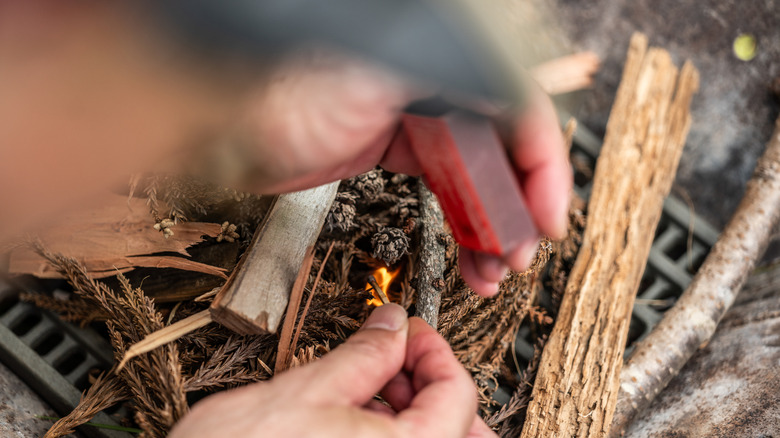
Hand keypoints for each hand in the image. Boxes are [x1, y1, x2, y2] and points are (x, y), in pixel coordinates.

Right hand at [169, 304, 496, 437]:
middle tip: (394, 359)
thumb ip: (365, 355)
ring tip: (368, 386)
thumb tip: (393, 323)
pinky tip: (353, 420)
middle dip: (431, 386)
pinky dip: (388, 436)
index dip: (434, 349)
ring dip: (411, 413)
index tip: (406, 330)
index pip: (458, 393)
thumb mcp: (306, 391)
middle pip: (458, 429)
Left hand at [230, 52, 570, 295]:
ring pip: (480, 177)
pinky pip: (449, 190)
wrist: (231, 128)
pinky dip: (464, 225)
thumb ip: (450, 77)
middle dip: (518, 208)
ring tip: (494, 270)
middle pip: (504, 150)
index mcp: (444, 61)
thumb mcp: (376, 79)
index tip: (546, 216)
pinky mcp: (398, 150)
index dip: (542, 167)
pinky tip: (470, 257)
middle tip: (517, 253)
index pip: (518, 111)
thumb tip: (511, 87)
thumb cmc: (283, 93)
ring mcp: (420, 120)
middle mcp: (441, 86)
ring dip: (494, 227)